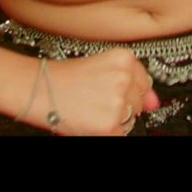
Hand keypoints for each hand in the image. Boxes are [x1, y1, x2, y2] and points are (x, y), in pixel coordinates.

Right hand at [25, 49, 158, 136]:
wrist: (37, 90)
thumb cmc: (62, 78)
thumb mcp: (100, 68)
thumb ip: (132, 84)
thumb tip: (153, 103)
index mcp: (123, 59)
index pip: (143, 81)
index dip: (127, 90)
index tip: (114, 92)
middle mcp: (124, 79)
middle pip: (138, 101)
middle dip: (121, 104)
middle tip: (95, 99)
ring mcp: (119, 103)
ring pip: (130, 119)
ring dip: (114, 118)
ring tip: (91, 108)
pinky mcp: (110, 126)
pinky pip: (120, 133)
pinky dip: (107, 131)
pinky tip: (90, 119)